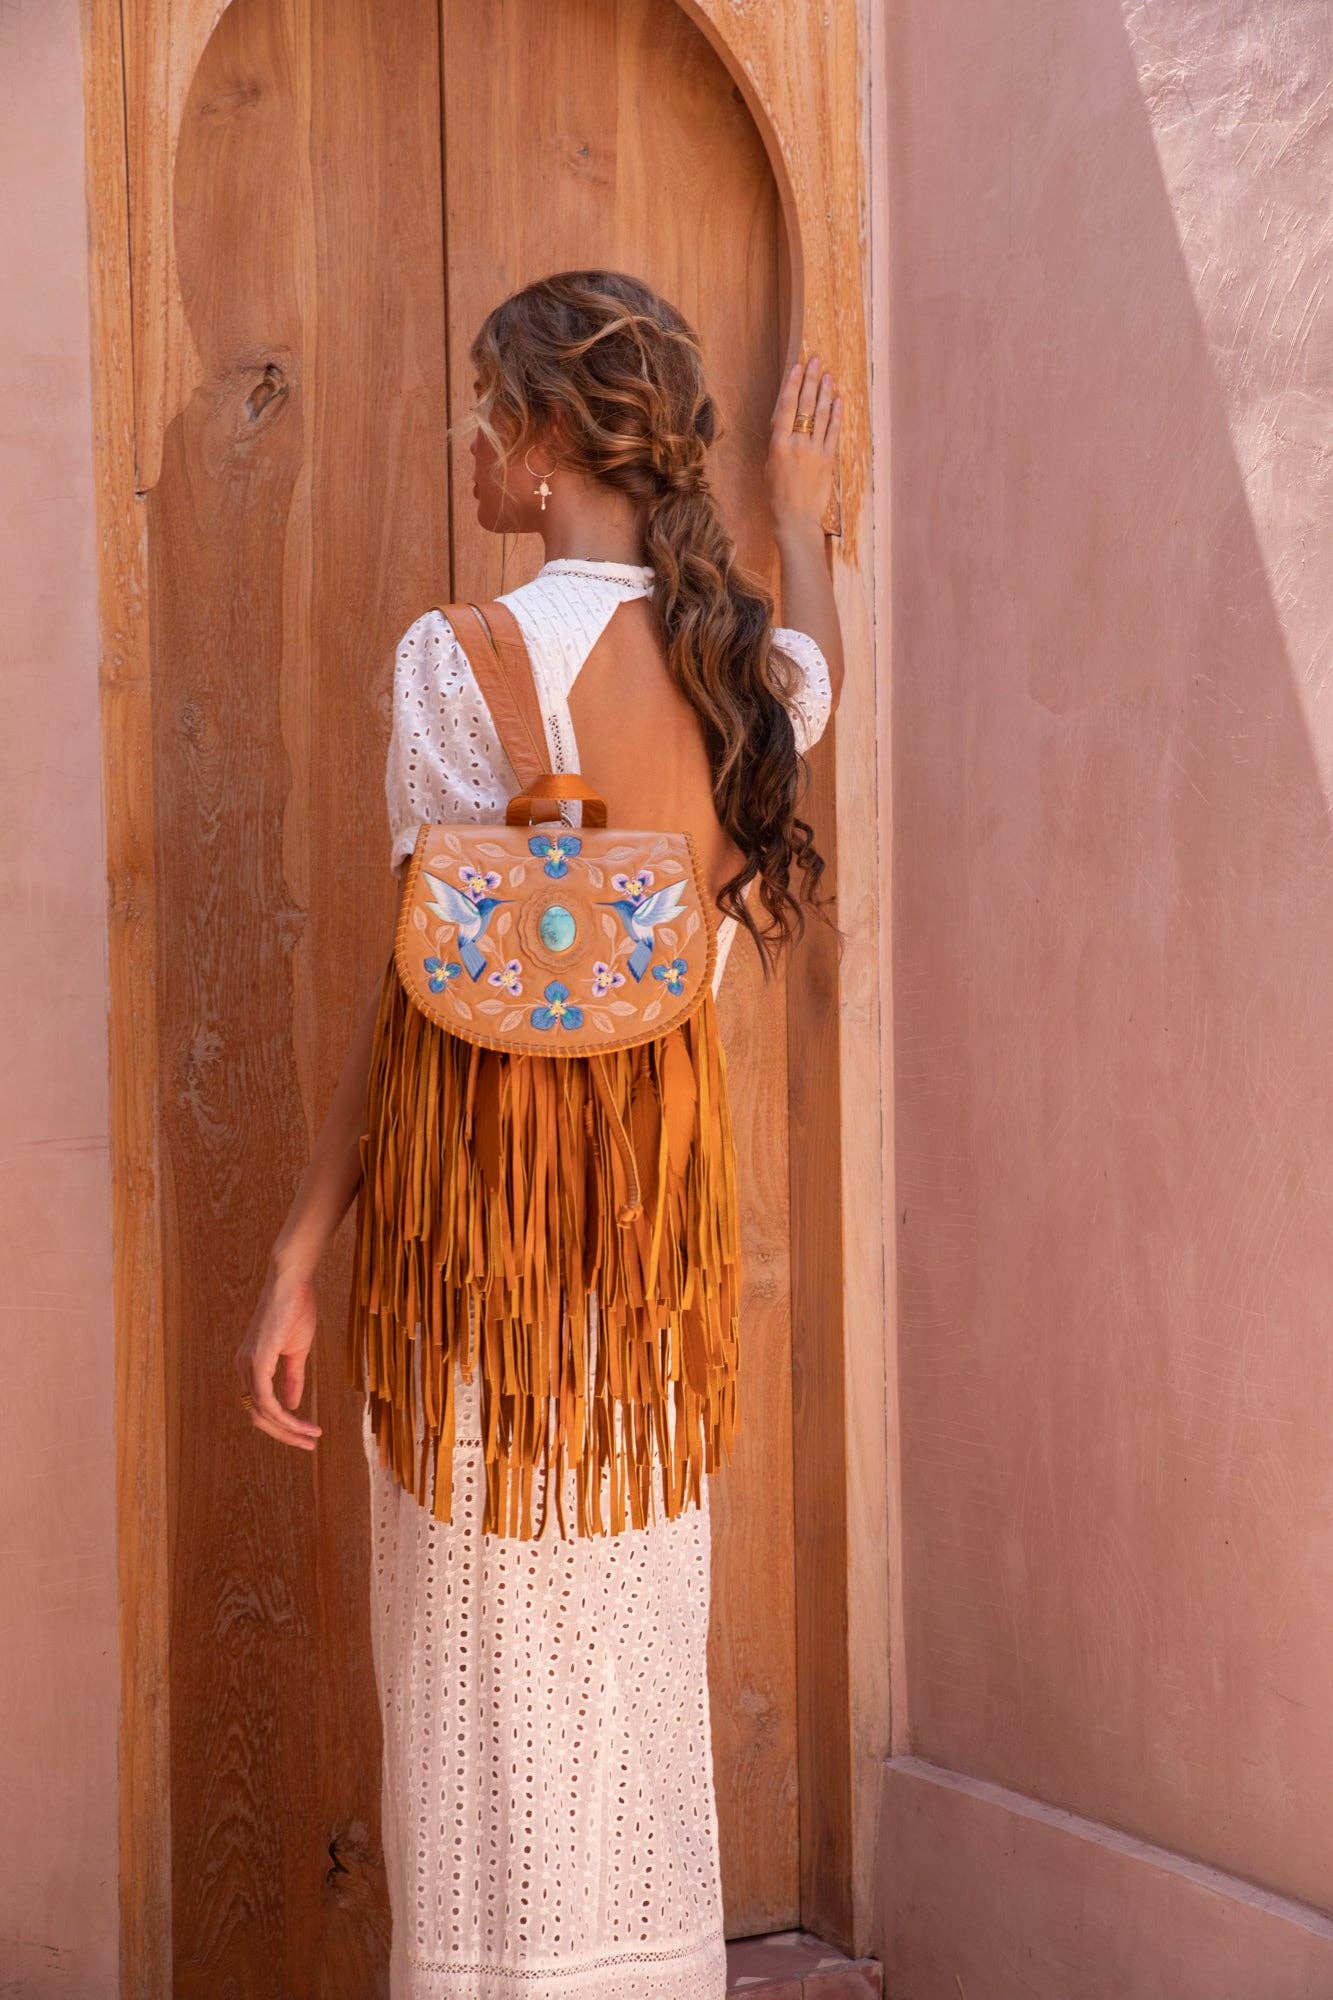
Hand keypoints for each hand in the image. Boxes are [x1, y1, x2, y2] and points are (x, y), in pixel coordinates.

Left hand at [233, 1267, 322, 1450]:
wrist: (291, 1282)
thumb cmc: (295, 1308)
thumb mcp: (296, 1351)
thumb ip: (292, 1379)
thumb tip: (292, 1405)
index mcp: (250, 1365)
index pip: (261, 1405)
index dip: (282, 1424)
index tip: (307, 1434)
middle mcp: (243, 1368)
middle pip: (258, 1416)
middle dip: (284, 1434)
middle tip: (309, 1444)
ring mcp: (248, 1365)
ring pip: (262, 1413)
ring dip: (287, 1430)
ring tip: (311, 1438)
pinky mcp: (257, 1362)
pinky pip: (267, 1401)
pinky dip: (285, 1417)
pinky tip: (302, 1423)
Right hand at [767, 353, 841, 534]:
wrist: (795, 519)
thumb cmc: (777, 496)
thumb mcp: (770, 467)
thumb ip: (779, 444)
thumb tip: (786, 426)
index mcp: (778, 444)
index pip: (785, 407)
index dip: (792, 384)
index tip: (797, 366)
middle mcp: (797, 444)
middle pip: (805, 405)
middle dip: (810, 380)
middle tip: (815, 360)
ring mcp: (814, 451)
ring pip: (821, 415)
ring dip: (825, 392)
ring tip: (827, 374)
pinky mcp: (828, 460)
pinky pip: (833, 432)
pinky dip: (836, 415)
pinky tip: (838, 400)